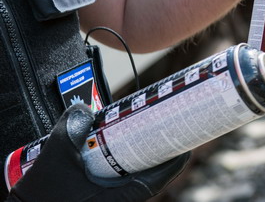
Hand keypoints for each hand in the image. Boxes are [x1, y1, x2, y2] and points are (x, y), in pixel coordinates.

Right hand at [8, 104, 188, 201]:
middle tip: (170, 131)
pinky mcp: (103, 198)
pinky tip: (127, 149)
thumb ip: (70, 130)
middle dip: (162, 155)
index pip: (157, 180)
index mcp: (118, 199)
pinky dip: (129, 166)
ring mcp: (112, 200)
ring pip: (139, 178)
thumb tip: (83, 109)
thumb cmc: (42, 193)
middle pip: (152, 177)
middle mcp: (120, 201)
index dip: (174, 162)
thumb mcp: (57, 157)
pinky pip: (124, 181)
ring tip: (153, 135)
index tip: (186, 144)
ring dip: (145, 159)